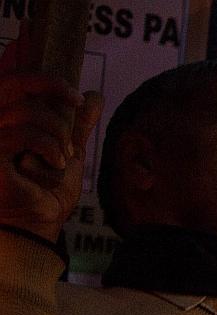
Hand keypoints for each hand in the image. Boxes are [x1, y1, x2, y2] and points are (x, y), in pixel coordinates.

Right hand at [0, 33, 102, 241]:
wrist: (37, 226)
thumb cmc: (44, 194)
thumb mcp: (67, 152)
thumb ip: (76, 124)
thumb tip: (93, 95)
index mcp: (2, 119)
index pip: (9, 79)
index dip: (36, 73)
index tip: (64, 80)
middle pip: (10, 82)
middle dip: (47, 84)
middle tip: (74, 101)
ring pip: (24, 109)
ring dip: (56, 129)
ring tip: (65, 153)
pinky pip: (22, 133)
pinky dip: (49, 145)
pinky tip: (56, 163)